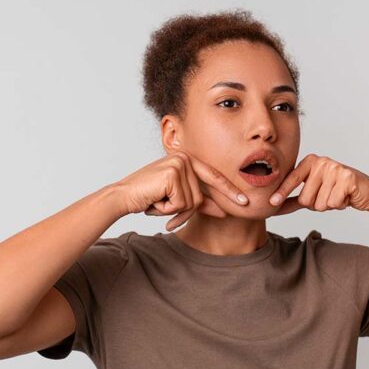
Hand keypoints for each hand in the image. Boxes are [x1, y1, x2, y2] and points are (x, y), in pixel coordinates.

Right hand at [115, 150, 248, 230]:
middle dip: (185, 210)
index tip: (245, 202)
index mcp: (188, 160)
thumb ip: (201, 202)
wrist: (124, 196)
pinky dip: (168, 209)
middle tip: (164, 210)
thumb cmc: (149, 197)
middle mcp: (185, 158)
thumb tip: (225, 211)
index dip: (229, 191)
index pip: (213, 177)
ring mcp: (179, 164)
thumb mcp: (178, 199)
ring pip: (192, 201)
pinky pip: (181, 202)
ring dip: (174, 210)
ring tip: (157, 202)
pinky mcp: (172, 173)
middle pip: (201, 196)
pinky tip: (155, 201)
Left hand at [269, 154, 368, 214]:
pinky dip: (339, 205)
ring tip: (337, 195)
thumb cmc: (337, 192)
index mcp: (310, 161)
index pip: (292, 180)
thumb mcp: (314, 192)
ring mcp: (334, 168)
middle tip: (328, 196)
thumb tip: (274, 207)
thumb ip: (295, 199)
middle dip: (316, 205)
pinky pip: (333, 203)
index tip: (272, 202)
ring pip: (319, 203)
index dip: (282, 193)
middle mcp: (321, 162)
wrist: (367, 192)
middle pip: (305, 198)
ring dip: (328, 205)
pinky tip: (345, 197)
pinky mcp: (347, 177)